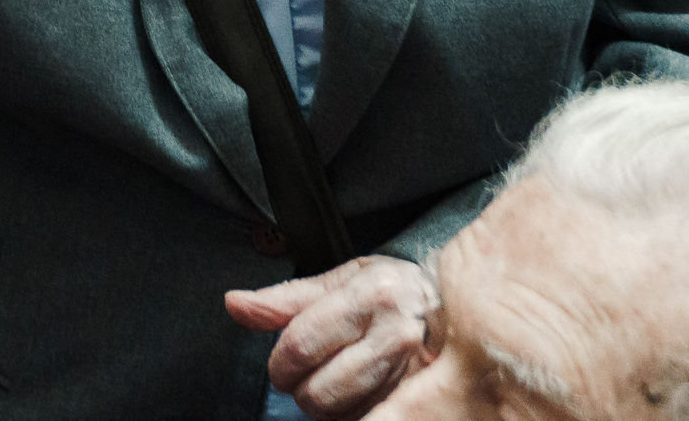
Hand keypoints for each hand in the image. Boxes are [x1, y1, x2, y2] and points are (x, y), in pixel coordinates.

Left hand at [225, 256, 440, 417]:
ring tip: (337, 378)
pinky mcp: (418, 402)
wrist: (452, 309)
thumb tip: (236, 303)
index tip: (282, 363)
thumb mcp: (342, 281)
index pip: (300, 345)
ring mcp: (412, 375)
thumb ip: (286, 299)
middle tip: (307, 373)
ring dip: (327, 405)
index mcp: (373, 296)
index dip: (280, 363)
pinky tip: (357, 394)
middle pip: (318, 392)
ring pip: (340, 416)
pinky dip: (351, 415)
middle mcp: (397, 336)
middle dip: (301, 389)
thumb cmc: (393, 293)